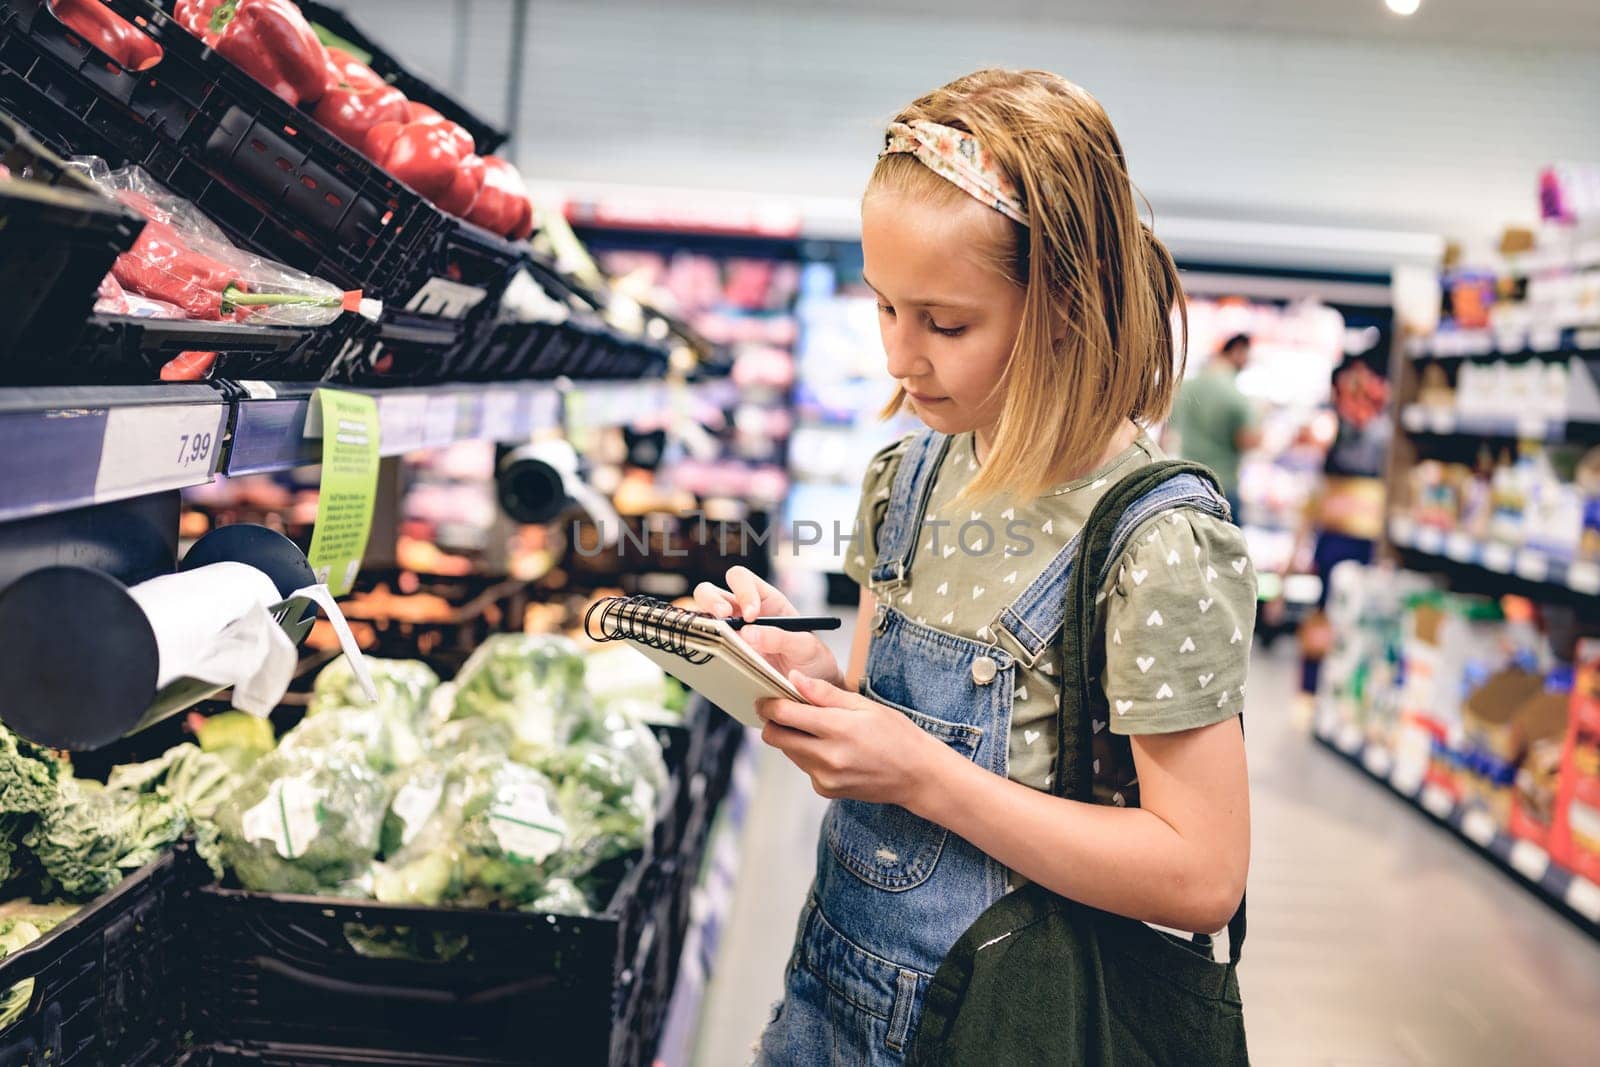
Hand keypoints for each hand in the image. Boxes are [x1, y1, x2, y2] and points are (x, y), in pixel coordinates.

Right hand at [694, 566, 841, 687]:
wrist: (810, 689)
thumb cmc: (811, 659)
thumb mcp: (805, 647)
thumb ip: (781, 637)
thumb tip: (748, 633)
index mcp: (765, 600)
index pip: (742, 579)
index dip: (742, 592)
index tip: (751, 616)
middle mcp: (741, 613)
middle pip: (710, 591)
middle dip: (711, 601)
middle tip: (723, 619)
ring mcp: (729, 634)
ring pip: (701, 617)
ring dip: (703, 624)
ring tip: (716, 639)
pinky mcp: (723, 655)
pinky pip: (704, 646)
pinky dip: (701, 648)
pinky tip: (710, 657)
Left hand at [755, 671, 948, 807]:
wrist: (916, 776)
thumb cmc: (896, 735)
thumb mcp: (865, 705)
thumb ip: (825, 693)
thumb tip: (794, 679)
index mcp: (837, 729)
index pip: (785, 714)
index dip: (769, 704)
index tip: (766, 697)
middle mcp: (827, 757)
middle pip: (776, 737)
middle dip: (774, 722)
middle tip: (784, 710)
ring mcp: (825, 777)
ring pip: (788, 752)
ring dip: (793, 738)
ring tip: (817, 728)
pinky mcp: (825, 790)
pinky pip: (804, 767)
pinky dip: (808, 755)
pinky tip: (832, 749)